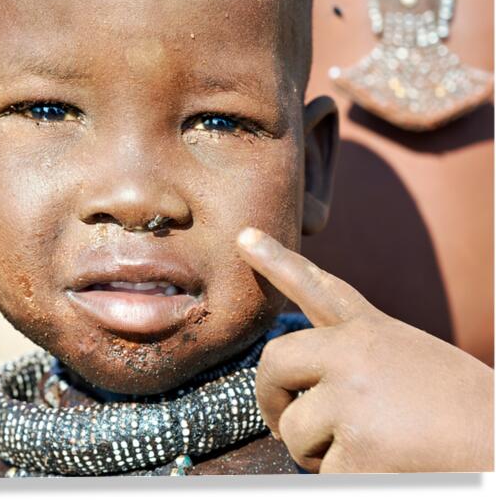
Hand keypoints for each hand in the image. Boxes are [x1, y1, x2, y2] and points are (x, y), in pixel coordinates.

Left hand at [236, 227, 493, 472]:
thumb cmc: (471, 414)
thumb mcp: (417, 361)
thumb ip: (362, 359)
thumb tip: (306, 384)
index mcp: (374, 332)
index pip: (316, 288)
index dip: (277, 261)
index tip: (244, 237)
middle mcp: (354, 355)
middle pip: (274, 364)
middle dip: (271, 399)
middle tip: (283, 424)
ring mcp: (351, 399)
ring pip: (296, 430)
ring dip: (320, 453)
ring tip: (377, 450)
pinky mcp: (357, 447)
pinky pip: (324, 473)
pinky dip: (350, 481)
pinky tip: (392, 471)